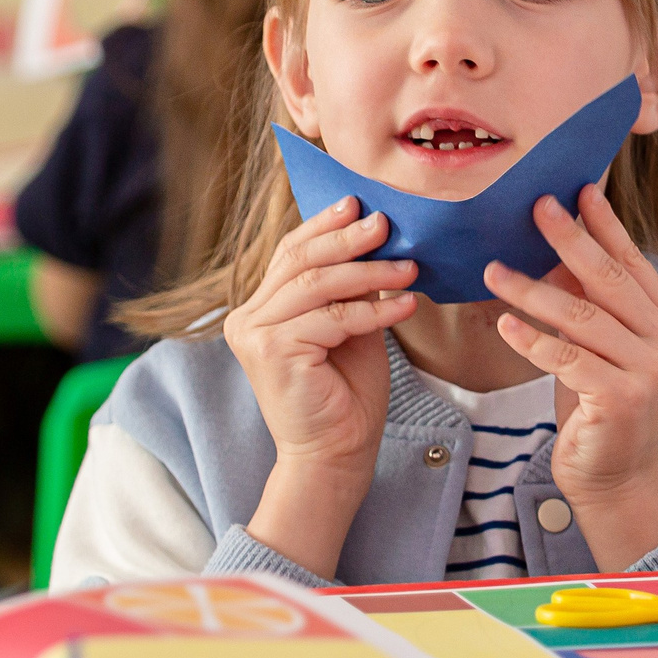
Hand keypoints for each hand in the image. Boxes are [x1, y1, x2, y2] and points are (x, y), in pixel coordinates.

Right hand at [227, 198, 416, 576]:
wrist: (336, 455)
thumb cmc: (345, 396)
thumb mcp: (350, 329)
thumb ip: (350, 290)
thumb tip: (376, 239)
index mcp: (261, 309)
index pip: (291, 253)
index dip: (324, 225)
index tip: (358, 202)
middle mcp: (249, 317)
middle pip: (300, 261)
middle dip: (347, 239)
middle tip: (386, 223)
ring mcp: (255, 334)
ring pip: (317, 285)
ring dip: (369, 272)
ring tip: (408, 267)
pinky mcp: (272, 351)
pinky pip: (332, 318)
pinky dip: (373, 310)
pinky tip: (406, 304)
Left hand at [485, 184, 657, 569]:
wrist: (616, 477)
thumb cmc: (601, 404)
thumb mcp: (597, 346)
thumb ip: (588, 302)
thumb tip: (554, 246)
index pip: (632, 261)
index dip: (605, 225)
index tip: (578, 189)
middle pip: (610, 278)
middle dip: (570, 238)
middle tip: (535, 206)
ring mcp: (649, 369)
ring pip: (582, 317)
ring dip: (532, 290)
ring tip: (493, 270)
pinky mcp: (622, 398)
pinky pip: (568, 359)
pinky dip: (533, 340)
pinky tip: (505, 323)